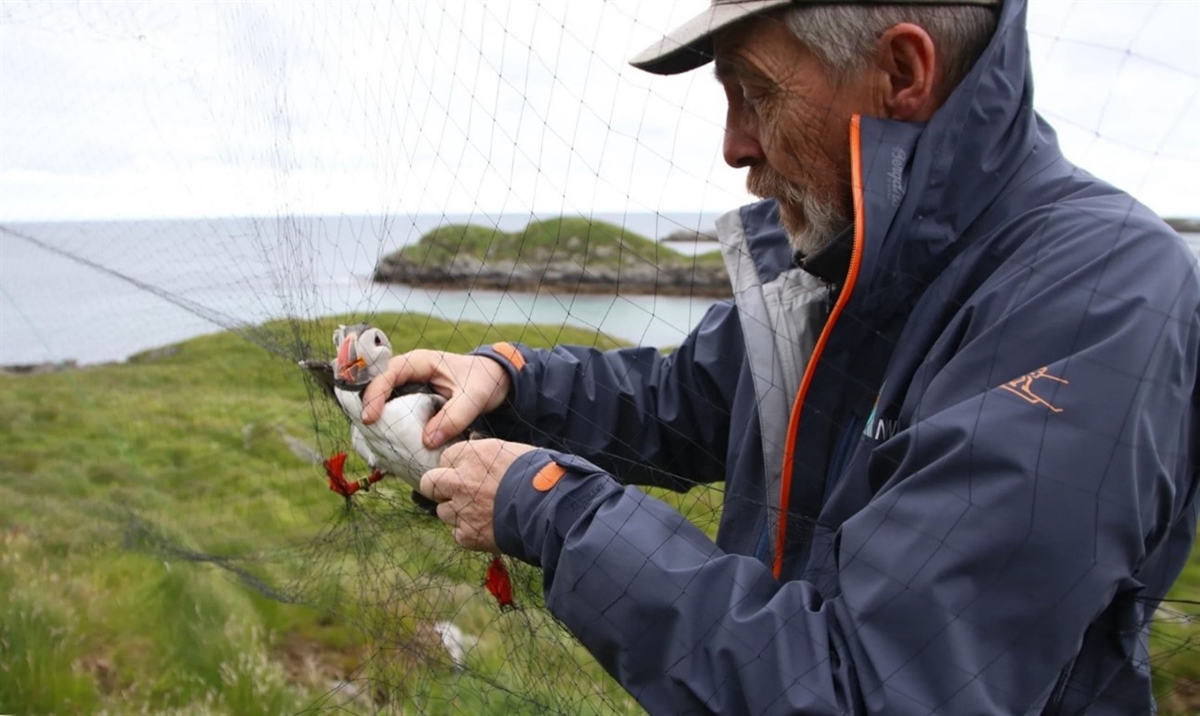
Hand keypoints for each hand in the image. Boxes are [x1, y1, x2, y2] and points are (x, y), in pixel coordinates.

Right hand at [361, 350, 510, 446]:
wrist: (494, 379)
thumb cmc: (483, 380)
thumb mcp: (474, 397)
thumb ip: (454, 417)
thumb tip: (427, 442)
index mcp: (419, 362)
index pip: (387, 374)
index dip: (374, 395)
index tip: (369, 419)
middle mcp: (408, 373)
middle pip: (377, 388)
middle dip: (368, 409)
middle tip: (366, 435)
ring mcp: (408, 388)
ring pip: (383, 403)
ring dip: (378, 421)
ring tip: (374, 443)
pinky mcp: (411, 403)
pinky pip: (395, 414)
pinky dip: (391, 428)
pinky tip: (390, 446)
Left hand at [420, 439, 535, 551]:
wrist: (552, 509)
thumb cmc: (541, 476)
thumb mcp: (514, 452)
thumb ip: (488, 454)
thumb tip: (478, 452)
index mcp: (472, 455)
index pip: (445, 458)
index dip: (456, 466)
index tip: (467, 472)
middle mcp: (460, 480)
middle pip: (429, 483)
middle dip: (439, 488)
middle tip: (457, 492)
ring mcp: (461, 510)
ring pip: (443, 511)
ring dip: (456, 512)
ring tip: (481, 513)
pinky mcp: (468, 535)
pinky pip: (458, 534)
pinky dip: (469, 533)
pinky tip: (489, 528)